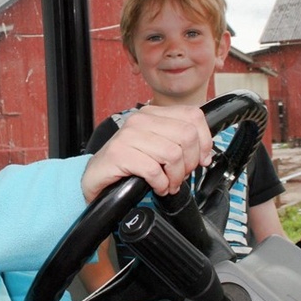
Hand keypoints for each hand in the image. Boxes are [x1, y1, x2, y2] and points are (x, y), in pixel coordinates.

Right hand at [81, 105, 211, 201]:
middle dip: (190, 162)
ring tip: (168, 184)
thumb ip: (179, 143)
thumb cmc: (127, 164)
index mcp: (152, 114)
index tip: (200, 158)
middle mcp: (140, 120)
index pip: (193, 115)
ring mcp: (128, 135)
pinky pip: (154, 170)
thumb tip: (205, 154)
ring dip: (175, 177)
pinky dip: (160, 184)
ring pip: (173, 153)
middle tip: (180, 175)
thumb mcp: (157, 147)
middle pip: (187, 135)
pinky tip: (157, 187)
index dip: (204, 140)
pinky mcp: (119, 153)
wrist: (96, 177)